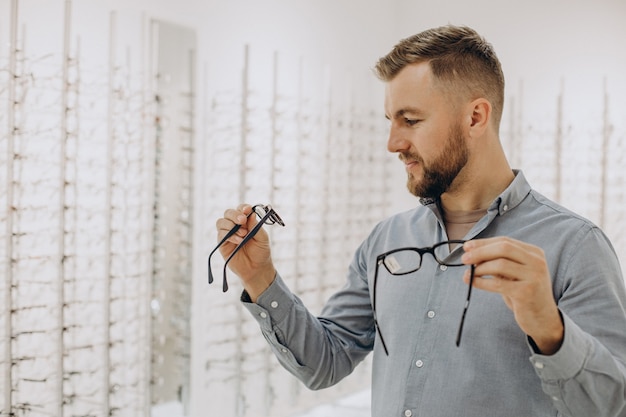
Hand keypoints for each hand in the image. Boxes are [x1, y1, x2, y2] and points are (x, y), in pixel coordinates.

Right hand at [215, 204, 275, 300]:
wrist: (257, 269)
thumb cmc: (261, 252)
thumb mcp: (263, 238)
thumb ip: (256, 226)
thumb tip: (251, 214)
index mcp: (246, 222)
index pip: (241, 209)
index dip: (243, 207)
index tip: (247, 209)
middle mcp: (235, 226)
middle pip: (228, 213)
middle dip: (235, 214)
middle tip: (243, 220)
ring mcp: (227, 234)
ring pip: (221, 222)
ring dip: (231, 225)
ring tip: (243, 234)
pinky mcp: (222, 244)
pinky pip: (221, 235)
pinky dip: (230, 236)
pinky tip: (239, 241)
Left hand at [461, 237, 563, 354]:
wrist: (543, 319)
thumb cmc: (524, 293)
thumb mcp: (513, 273)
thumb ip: (498, 262)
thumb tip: (471, 254)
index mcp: (534, 253)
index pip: (505, 241)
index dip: (483, 243)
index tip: (466, 246)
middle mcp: (537, 262)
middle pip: (503, 248)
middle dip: (480, 252)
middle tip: (464, 259)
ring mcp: (534, 277)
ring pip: (500, 264)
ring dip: (480, 268)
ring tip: (469, 273)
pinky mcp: (526, 292)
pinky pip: (497, 283)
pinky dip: (481, 281)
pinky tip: (472, 282)